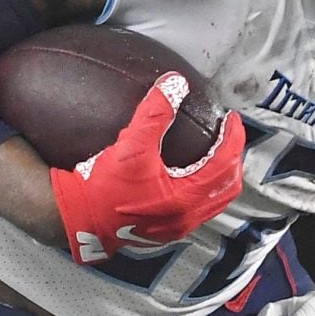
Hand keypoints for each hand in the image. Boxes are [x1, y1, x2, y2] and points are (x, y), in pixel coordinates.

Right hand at [50, 73, 244, 264]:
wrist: (81, 218)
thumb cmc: (104, 187)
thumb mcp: (131, 145)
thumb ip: (154, 113)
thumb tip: (173, 83)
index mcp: (186, 197)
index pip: (225, 163)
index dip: (233, 137)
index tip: (231, 118)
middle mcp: (187, 217)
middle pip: (228, 187)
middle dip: (234, 160)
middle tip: (229, 137)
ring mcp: (178, 228)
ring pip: (215, 202)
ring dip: (221, 178)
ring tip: (216, 155)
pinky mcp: (165, 232)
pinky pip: (199, 211)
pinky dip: (205, 191)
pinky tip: (191, 177)